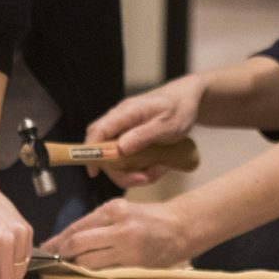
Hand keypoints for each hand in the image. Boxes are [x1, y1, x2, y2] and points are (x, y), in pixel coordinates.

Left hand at [45, 197, 194, 270]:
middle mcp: (118, 224)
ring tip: (74, 265)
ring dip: (78, 264)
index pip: (77, 226)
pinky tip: (92, 269)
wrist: (181, 227)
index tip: (47, 247)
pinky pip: (105, 269)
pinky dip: (94, 270)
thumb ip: (98, 223)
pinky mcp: (134, 261)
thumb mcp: (122, 211)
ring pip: (88, 260)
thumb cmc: (149, 219)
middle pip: (78, 243)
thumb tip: (69, 238)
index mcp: (113, 208)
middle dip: (63, 253)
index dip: (59, 240)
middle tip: (55, 259)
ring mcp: (127, 244)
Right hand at [84, 76, 204, 188]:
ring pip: (116, 156)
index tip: (94, 172)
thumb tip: (119, 149)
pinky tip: (157, 166)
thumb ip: (143, 136)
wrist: (188, 99)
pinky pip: (128, 157)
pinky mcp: (131, 137)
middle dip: (119, 170)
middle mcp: (120, 120)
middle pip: (103, 148)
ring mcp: (125, 129)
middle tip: (144, 179)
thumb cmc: (180, 108)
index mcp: (126, 112)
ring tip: (156, 171)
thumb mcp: (166, 125)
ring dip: (133, 171)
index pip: (98, 131)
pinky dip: (140, 167)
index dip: (91, 151)